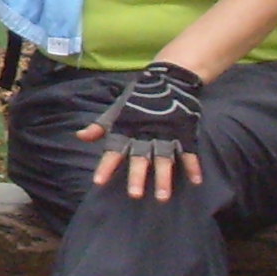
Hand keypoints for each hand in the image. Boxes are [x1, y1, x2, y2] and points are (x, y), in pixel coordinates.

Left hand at [79, 60, 207, 200]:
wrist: (168, 78)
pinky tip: (196, 181)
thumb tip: (80, 136)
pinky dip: (193, 165)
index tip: (98, 182)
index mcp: (127, 128)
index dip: (106, 165)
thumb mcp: (117, 109)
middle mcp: (145, 133)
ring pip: (164, 158)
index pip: (113, 148)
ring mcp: (166, 132)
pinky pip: (189, 151)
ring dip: (164, 177)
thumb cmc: (138, 98)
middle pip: (140, 156)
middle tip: (135, 195)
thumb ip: (101, 126)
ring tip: (163, 197)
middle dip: (137, 175)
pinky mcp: (184, 131)